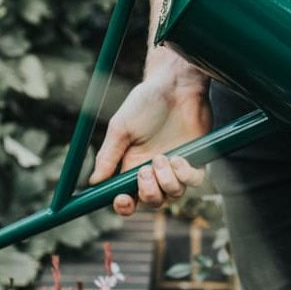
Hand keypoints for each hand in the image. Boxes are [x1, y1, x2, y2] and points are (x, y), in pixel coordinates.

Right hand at [88, 70, 210, 214]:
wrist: (175, 84)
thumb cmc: (146, 101)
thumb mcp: (121, 127)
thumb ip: (108, 156)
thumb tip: (94, 182)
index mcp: (132, 164)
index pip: (127, 196)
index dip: (124, 205)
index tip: (122, 199)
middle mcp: (154, 169)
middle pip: (151, 201)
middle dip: (148, 193)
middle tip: (145, 170)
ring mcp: (175, 166)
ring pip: (173, 196)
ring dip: (166, 182)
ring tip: (162, 157)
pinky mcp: (196, 159)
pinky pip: (193, 181)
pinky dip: (185, 175)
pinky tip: (178, 157)